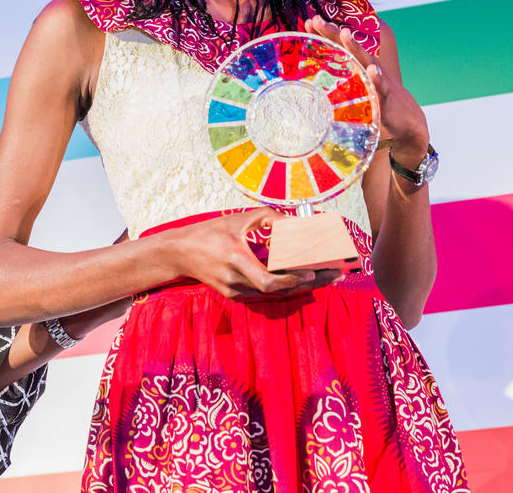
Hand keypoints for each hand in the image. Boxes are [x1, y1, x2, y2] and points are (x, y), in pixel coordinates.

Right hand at [163, 208, 327, 298]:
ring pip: (273, 293)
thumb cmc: (209, 233)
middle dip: (308, 283)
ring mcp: (233, 291)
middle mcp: (235, 280)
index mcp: (235, 260)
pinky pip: (263, 292)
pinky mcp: (233, 295)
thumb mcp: (237, 219)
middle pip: (278, 290)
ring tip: (325, 275)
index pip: (269, 280)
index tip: (314, 271)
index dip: (292, 279)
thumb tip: (295, 222)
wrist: (179, 253)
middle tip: (333, 274)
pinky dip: (284, 286)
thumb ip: (267, 217)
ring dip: (300, 285)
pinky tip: (302, 277)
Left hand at [303, 16, 429, 158]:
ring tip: (344, 33)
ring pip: (365, 60)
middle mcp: (367, 67)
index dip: (325, 34)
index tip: (309, 22)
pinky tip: (372, 70)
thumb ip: (338, 83)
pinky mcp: (387, 97)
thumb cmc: (378, 101)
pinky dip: (377, 78)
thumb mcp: (356, 89)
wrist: (408, 122)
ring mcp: (378, 80)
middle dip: (333, 32)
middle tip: (317, 19)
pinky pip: (382, 87)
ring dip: (355, 47)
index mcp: (358, 65)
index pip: (339, 46)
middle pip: (348, 47)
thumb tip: (312, 83)